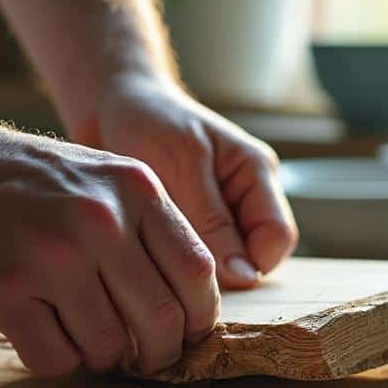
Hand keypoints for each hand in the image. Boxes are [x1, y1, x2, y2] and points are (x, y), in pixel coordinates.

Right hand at [0, 118, 219, 377]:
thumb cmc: (31, 184)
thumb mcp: (104, 180)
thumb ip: (150, 230)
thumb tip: (193, 311)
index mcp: (135, 190)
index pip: (197, 272)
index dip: (198, 317)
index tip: (185, 333)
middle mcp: (99, 220)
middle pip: (161, 320)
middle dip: (157, 353)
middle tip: (141, 357)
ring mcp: (51, 256)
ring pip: (109, 347)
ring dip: (100, 356)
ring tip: (79, 333)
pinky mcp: (5, 291)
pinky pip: (57, 358)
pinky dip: (56, 359)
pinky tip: (40, 331)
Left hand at [85, 74, 297, 289]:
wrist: (110, 110)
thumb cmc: (147, 123)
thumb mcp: (181, 165)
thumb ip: (213, 220)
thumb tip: (245, 277)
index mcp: (256, 172)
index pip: (277, 237)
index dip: (249, 263)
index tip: (201, 267)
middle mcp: (248, 197)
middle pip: (258, 258)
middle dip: (222, 270)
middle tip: (170, 257)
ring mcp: (224, 216)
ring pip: (229, 267)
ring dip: (196, 268)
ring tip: (155, 248)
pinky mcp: (196, 230)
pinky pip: (201, 264)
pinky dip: (178, 265)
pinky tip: (150, 249)